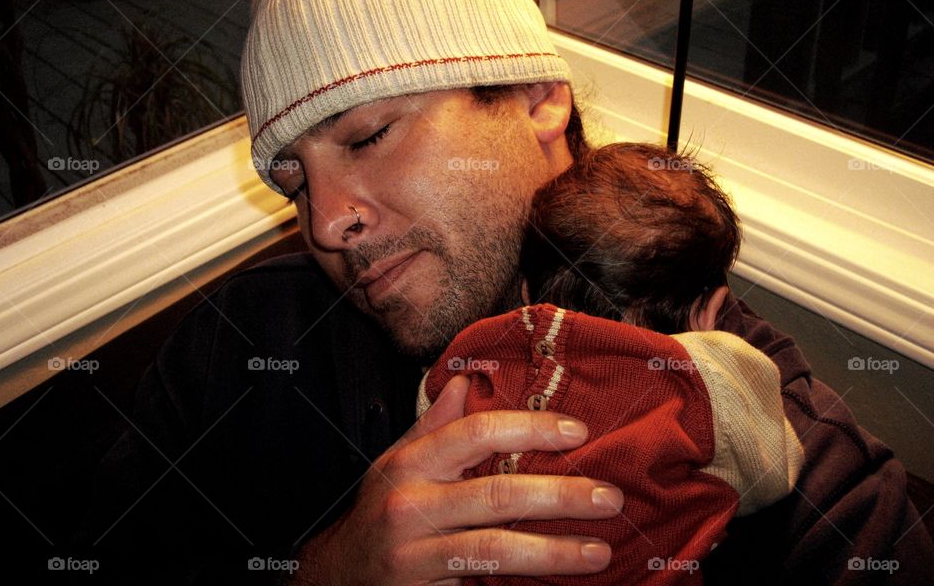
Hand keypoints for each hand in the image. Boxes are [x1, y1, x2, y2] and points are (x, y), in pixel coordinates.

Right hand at [292, 375, 622, 584]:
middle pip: (497, 493)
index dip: (531, 428)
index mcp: (410, 462)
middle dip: (561, 495)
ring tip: (600, 549)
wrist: (337, 577)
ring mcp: (416, 554)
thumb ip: (435, 427)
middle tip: (609, 496)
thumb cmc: (381, 511)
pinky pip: (484, 583)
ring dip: (555, 551)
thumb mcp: (398, 463)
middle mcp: (410, 505)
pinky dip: (526, 583)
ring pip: (497, 549)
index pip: (476, 432)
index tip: (578, 431)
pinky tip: (560, 581)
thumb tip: (465, 381)